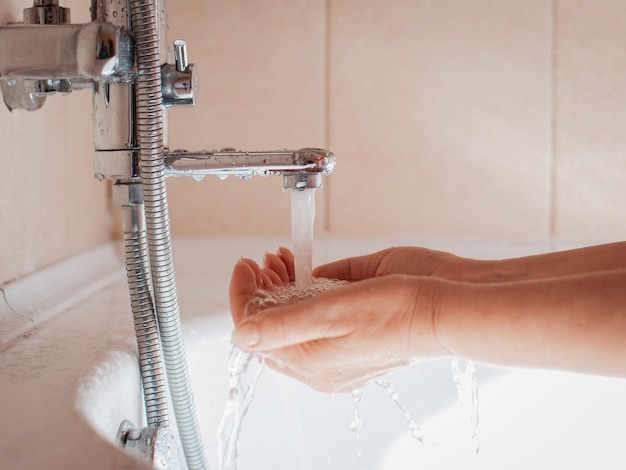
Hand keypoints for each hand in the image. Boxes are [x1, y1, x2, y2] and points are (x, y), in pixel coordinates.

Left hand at [229, 248, 447, 393]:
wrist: (443, 305)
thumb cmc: (395, 314)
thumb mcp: (333, 316)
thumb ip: (283, 326)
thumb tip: (241, 336)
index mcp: (311, 364)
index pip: (258, 334)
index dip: (243, 299)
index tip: (244, 267)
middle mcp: (320, 355)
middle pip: (272, 324)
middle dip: (259, 290)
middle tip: (260, 263)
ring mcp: (334, 335)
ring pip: (291, 313)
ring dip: (277, 284)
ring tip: (277, 258)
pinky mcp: (349, 316)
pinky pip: (315, 304)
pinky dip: (299, 283)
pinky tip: (296, 264)